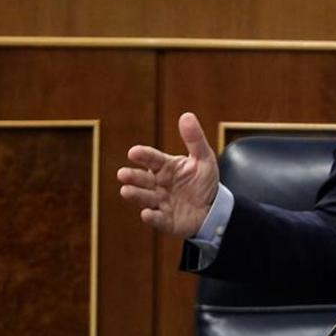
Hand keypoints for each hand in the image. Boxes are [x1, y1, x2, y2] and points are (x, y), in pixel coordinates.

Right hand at [116, 112, 219, 237]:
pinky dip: (152, 217)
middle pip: (143, 179)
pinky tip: (146, 214)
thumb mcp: (204, 158)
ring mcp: (161, 202)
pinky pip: (158, 219)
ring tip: (126, 190)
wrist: (213, 208)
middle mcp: (159, 184)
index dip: (143, 155)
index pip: (152, 159)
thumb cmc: (203, 181)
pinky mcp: (167, 220)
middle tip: (122, 174)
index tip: (133, 152)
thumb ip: (194, 139)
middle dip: (133, 177)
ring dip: (135, 195)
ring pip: (145, 198)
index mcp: (165, 167)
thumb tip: (187, 115)